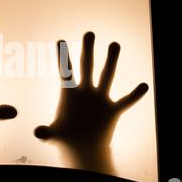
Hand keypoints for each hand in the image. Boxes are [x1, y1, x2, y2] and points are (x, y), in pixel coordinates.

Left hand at [34, 32, 147, 171]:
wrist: (82, 148)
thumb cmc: (65, 137)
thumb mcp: (53, 136)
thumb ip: (46, 134)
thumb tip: (37, 133)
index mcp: (69, 93)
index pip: (65, 72)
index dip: (62, 57)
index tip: (60, 41)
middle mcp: (85, 92)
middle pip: (87, 67)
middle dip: (88, 50)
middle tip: (89, 32)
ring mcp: (100, 100)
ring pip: (107, 76)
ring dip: (111, 61)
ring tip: (114, 43)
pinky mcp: (112, 112)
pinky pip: (126, 102)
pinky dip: (134, 95)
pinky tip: (144, 85)